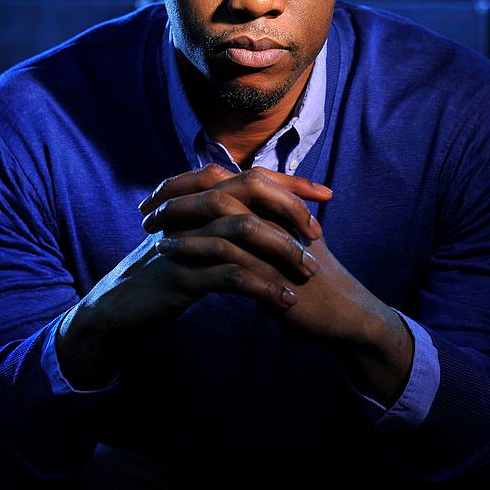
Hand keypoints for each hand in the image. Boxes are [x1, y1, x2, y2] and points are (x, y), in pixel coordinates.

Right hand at [57, 164, 330, 388]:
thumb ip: (223, 224)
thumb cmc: (161, 274)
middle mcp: (192, 209)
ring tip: (309, 272)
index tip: (326, 194)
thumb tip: (267, 217)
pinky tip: (285, 300)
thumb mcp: (193, 241)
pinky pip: (231, 273)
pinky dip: (263, 285)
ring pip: (245, 230)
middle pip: (250, 189)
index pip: (252, 176)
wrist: (117, 308)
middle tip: (317, 235)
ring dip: (283, 250)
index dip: (291, 183)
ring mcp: (186, 239)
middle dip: (290, 208)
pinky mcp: (181, 273)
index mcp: (199, 199)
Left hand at [149, 171, 413, 405]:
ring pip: (220, 215)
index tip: (158, 193)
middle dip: (178, 194)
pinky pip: (226, 252)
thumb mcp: (284, 241)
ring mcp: (275, 239)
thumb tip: (226, 211)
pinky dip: (193, 249)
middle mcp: (275, 213)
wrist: (343, 313)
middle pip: (219, 186)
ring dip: (180, 221)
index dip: (188, 181)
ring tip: (151, 231)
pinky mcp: (272, 269)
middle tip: (146, 209)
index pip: (225, 176)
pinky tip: (169, 254)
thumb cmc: (310, 278)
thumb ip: (261, 222)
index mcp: (275, 204)